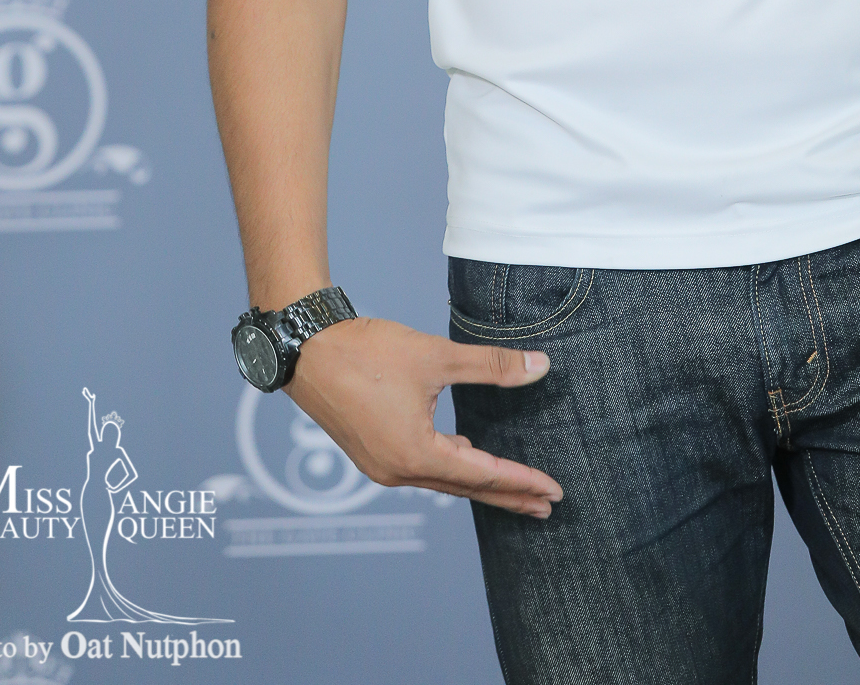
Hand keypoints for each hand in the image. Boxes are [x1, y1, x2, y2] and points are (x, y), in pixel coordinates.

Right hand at [287, 315, 562, 517]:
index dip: (522, 482)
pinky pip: (421, 469)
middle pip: (465, 488)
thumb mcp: (436, 357)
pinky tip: (464, 456)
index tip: (553, 492)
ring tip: (512, 489)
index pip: (483, 475)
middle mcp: (398, 471)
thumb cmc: (367, 353)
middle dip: (508, 496)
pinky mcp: (372, 453)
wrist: (306, 351)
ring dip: (479, 483)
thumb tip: (540, 367)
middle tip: (545, 507)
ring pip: (442, 480)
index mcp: (416, 455)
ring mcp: (382, 466)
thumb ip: (491, 367)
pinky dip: (450, 467)